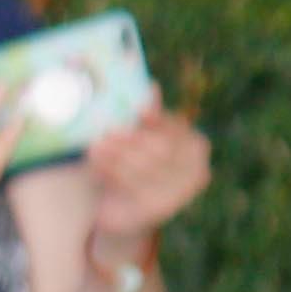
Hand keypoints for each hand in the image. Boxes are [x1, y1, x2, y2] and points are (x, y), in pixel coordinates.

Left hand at [85, 105, 214, 248]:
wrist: (127, 209)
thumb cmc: (135, 163)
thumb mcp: (141, 137)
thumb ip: (146, 113)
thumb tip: (147, 80)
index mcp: (195, 146)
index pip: (177, 129)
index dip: (159, 119)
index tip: (140, 111)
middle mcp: (196, 170)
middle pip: (161, 150)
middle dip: (130, 140)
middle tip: (105, 133)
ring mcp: (179, 193)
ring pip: (143, 168)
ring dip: (115, 156)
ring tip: (94, 148)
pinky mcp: (158, 210)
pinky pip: (132, 188)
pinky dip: (112, 175)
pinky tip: (98, 166)